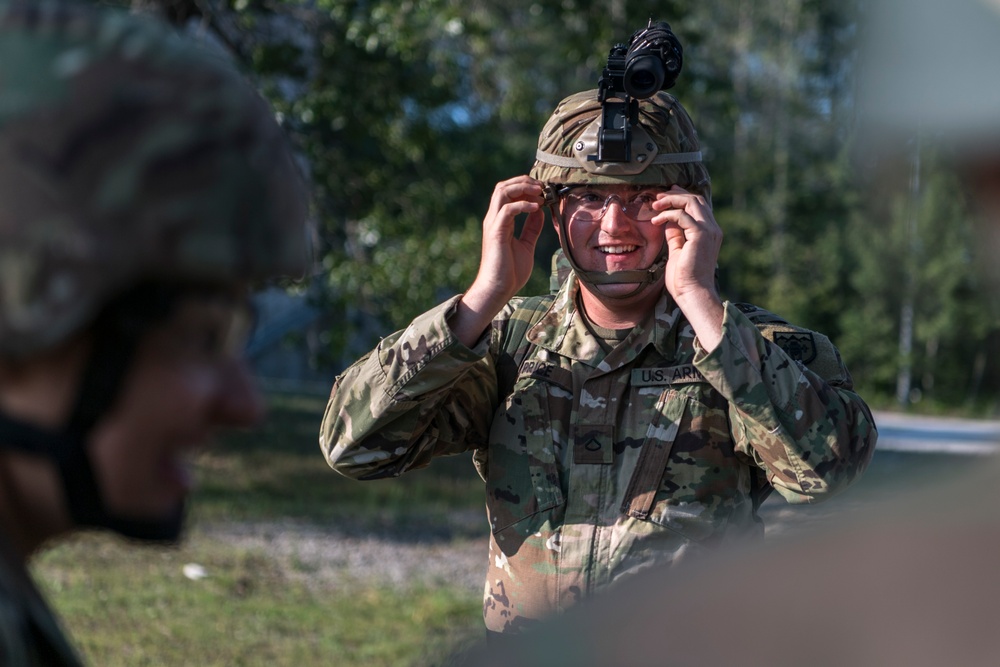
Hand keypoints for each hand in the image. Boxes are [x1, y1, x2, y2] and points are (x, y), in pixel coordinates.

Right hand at [450, 176, 545, 346]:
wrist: (498, 290)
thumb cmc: (510, 272)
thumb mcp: (526, 245)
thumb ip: (532, 228)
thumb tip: (540, 212)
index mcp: (500, 221)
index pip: (509, 192)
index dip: (525, 187)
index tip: (543, 191)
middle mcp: (494, 219)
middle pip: (504, 186)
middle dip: (523, 182)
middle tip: (542, 187)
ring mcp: (493, 224)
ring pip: (502, 192)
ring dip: (522, 188)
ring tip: (539, 192)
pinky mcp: (495, 232)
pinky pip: (507, 210)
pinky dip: (522, 204)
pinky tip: (536, 208)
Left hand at [651, 186, 724, 349]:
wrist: (693, 294)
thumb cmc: (684, 279)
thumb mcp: (677, 251)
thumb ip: (675, 234)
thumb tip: (667, 220)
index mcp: (709, 233)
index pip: (698, 206)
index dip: (681, 197)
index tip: (664, 196)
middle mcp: (713, 229)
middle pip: (696, 199)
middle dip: (675, 195)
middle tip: (656, 198)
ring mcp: (709, 231)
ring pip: (691, 202)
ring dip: (671, 200)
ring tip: (654, 206)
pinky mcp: (700, 235)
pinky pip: (683, 215)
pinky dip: (667, 214)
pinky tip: (656, 221)